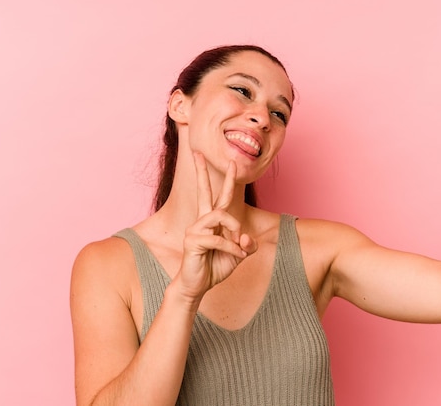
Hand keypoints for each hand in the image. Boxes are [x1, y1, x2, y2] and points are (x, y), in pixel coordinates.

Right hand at [176, 153, 256, 302]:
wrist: (197, 286)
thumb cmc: (215, 268)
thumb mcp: (238, 254)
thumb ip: (247, 244)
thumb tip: (246, 236)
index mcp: (212, 221)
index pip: (220, 196)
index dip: (227, 180)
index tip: (231, 162)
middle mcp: (202, 221)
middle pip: (203, 191)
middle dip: (201, 171)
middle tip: (199, 153)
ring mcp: (195, 229)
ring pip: (220, 216)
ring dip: (235, 230)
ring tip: (239, 245)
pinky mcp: (193, 241)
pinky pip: (218, 239)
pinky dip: (231, 248)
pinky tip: (236, 256)